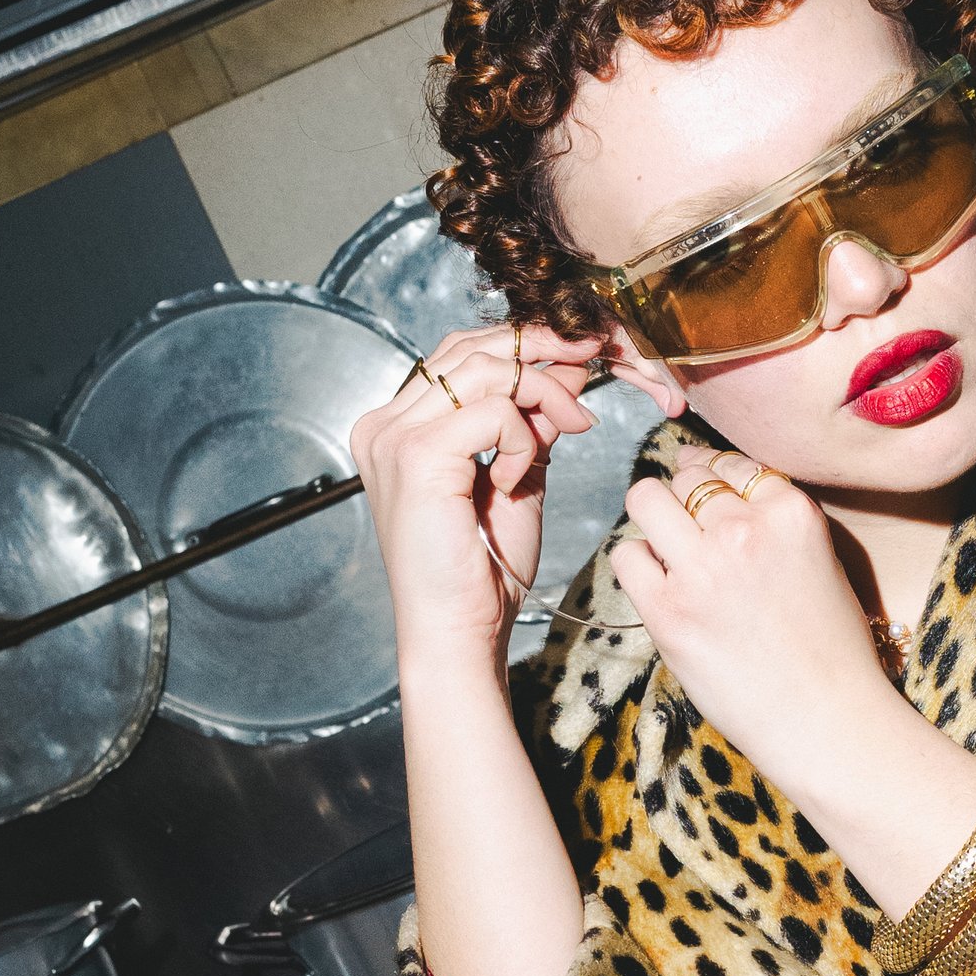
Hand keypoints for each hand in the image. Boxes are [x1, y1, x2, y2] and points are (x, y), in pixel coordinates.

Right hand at [349, 324, 608, 672]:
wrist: (459, 628)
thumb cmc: (483, 566)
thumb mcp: (516, 472)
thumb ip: (530, 420)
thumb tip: (568, 367)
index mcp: (396, 426)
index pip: (459, 355)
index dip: (522, 346)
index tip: (578, 355)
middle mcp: (384, 424)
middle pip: (470, 348)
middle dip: (541, 348)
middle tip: (592, 359)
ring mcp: (394, 437)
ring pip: (486, 370)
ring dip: (544, 393)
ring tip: (571, 427)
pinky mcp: (416, 455)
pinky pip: (494, 411)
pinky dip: (521, 437)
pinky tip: (515, 478)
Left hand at [609, 447, 896, 795]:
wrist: (826, 719)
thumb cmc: (830, 648)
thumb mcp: (822, 560)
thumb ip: (774, 521)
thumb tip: (716, 487)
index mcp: (791, 513)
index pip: (732, 462)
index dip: (715, 473)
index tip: (707, 491)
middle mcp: (745, 530)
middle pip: (687, 477)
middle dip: (684, 497)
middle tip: (688, 528)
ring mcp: (703, 570)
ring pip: (646, 499)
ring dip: (653, 517)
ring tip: (667, 548)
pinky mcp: (669, 611)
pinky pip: (626, 554)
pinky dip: (636, 562)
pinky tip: (657, 583)